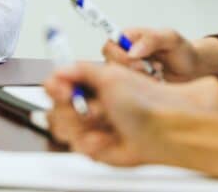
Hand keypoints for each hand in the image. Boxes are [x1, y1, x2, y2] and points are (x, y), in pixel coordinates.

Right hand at [43, 62, 196, 166]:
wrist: (162, 129)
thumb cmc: (145, 100)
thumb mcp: (112, 75)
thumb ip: (81, 69)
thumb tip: (60, 69)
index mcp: (88, 82)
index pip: (56, 82)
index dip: (55, 86)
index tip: (64, 90)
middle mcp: (86, 103)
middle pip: (55, 108)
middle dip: (72, 110)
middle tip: (92, 109)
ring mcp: (88, 126)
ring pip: (64, 129)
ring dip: (84, 126)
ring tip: (107, 121)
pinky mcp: (93, 146)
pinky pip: (78, 147)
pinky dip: (93, 143)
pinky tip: (108, 138)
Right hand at [102, 28, 202, 81]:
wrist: (193, 70)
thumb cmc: (182, 51)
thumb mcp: (171, 39)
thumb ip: (152, 39)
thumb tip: (132, 51)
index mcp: (128, 38)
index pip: (110, 47)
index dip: (121, 57)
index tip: (141, 63)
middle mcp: (124, 54)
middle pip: (111, 65)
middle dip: (134, 70)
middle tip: (154, 68)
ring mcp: (128, 71)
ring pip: (120, 80)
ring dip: (141, 79)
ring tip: (158, 72)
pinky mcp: (134, 86)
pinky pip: (130, 92)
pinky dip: (144, 89)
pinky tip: (157, 82)